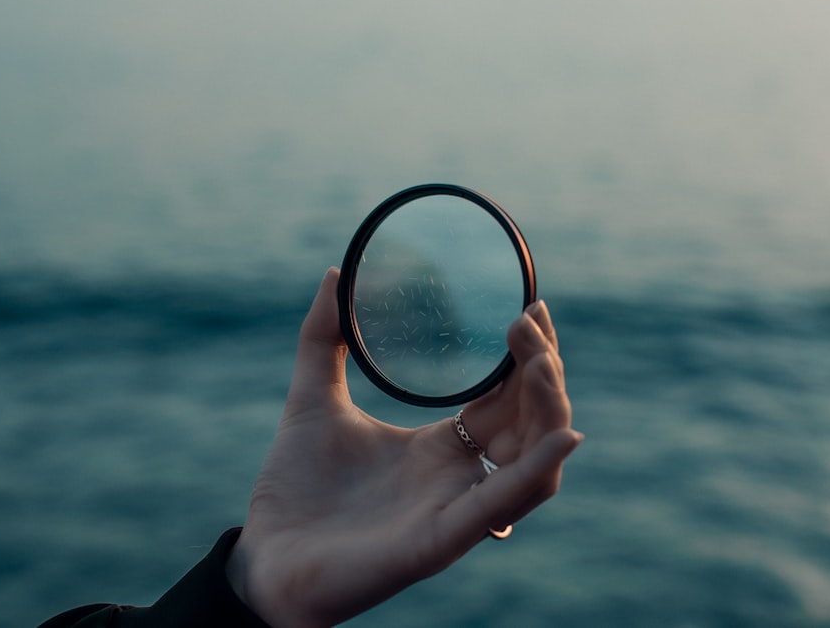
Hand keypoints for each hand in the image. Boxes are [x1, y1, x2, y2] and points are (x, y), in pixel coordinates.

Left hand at [227, 267, 582, 627]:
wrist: (265, 558)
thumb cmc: (294, 489)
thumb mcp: (312, 398)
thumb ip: (325, 338)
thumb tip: (336, 272)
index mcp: (441, 447)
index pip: (508, 397)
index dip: (527, 356)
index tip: (527, 307)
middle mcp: (461, 476)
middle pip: (532, 423)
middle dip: (543, 370)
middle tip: (527, 320)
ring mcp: (457, 508)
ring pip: (536, 462)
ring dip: (549, 409)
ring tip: (540, 361)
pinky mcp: (443, 538)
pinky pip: (505, 503)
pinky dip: (540, 470)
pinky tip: (565, 433)